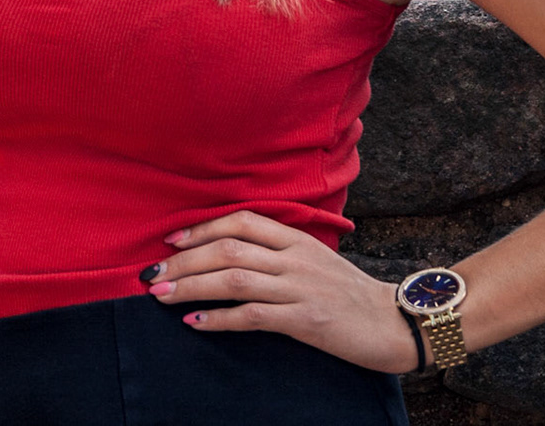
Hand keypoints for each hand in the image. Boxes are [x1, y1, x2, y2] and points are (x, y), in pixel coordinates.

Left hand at [140, 210, 421, 374]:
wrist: (394, 323)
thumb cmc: (350, 293)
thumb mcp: (316, 260)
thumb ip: (280, 251)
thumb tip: (231, 252)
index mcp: (298, 238)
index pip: (241, 221)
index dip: (202, 227)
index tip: (172, 239)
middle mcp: (296, 258)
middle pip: (229, 249)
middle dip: (184, 260)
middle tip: (150, 273)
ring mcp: (300, 288)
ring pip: (234, 279)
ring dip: (191, 285)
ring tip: (161, 295)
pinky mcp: (306, 319)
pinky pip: (253, 316)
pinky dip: (218, 318)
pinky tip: (194, 321)